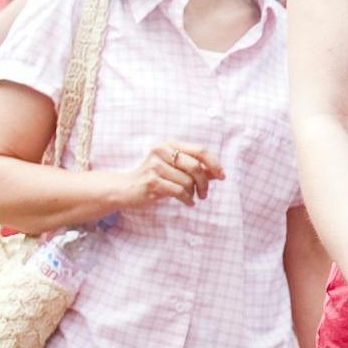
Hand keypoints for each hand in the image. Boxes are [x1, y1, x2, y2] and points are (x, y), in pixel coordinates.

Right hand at [108, 140, 222, 209]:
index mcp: (170, 144)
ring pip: (188, 181)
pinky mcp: (151, 181)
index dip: (215, 164)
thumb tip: (218, 173)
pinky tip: (187, 202)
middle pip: (196, 167)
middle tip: (205, 194)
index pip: (201, 150)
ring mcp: (155, 166)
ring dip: (193, 193)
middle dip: (205, 183)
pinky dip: (187, 199)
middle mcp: (162, 151)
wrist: (125, 188)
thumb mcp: (174, 169)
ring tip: (190, 197)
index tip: (222, 176)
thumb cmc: (154, 178)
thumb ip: (195, 168)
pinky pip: (179, 191)